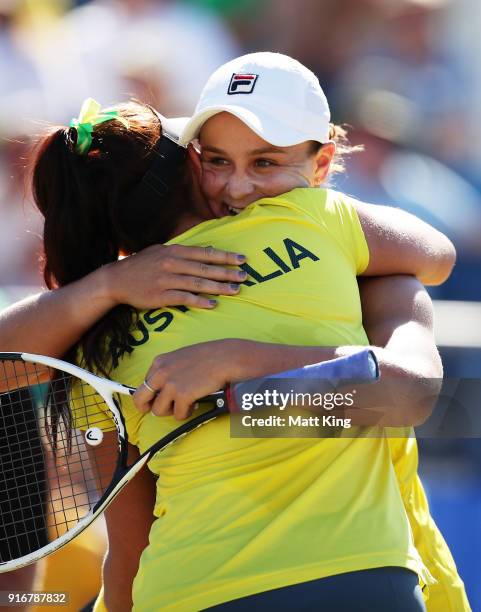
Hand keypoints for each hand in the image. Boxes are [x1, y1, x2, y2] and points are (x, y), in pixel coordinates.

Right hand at [102, 244, 246, 309]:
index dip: (225, 256)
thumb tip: (205, 250)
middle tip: (245, 276)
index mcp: (174, 251)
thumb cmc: (141, 265)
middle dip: (227, 272)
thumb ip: (182, 252)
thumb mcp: (160, 251)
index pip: (205, 253)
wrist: (116, 280)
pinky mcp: (161, 296)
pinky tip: (213, 304)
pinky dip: (200, 301)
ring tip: (235, 290)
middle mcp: (172, 263)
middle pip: (205, 268)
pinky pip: (184, 299)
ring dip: (218, 287)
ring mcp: (166, 280)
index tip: (242, 259)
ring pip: (198, 284)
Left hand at [133, 340, 241, 419]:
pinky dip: (187, 413)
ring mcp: (171, 385)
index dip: (151, 395)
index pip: (143, 385)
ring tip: (185, 404)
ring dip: (172, 411)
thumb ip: (168, 371)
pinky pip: (178, 415)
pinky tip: (195, 404)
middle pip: (140, 400)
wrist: (224, 358)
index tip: (159, 399)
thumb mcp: (180, 358)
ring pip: (158, 411)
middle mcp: (161, 373)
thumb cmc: (207, 357)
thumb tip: (162, 388)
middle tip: (162, 409)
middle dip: (148, 408)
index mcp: (159, 362)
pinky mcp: (183, 396)